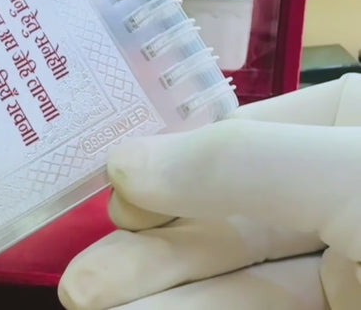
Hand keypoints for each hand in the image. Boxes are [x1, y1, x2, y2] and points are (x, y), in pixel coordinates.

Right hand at [58, 73, 360, 308]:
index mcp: (338, 129)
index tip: (113, 178)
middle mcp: (328, 187)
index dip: (168, 151)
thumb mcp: (346, 171)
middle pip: (220, 204)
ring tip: (89, 296)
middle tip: (87, 267)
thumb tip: (126, 166)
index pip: (234, 129)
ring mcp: (334, 259)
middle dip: (149, 236)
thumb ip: (239, 161)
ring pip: (230, 267)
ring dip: (155, 284)